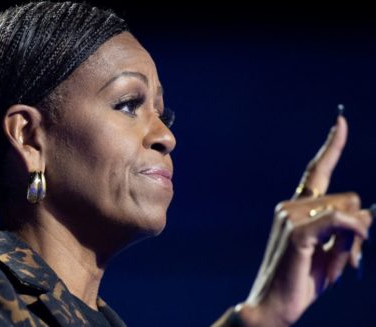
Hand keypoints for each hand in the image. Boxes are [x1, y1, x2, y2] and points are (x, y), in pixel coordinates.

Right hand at [238, 115, 372, 326]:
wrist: (273, 305)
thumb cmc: (302, 280)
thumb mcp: (333, 252)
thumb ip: (349, 229)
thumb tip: (371, 211)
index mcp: (296, 208)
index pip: (317, 171)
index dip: (332, 146)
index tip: (341, 120)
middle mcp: (290, 205)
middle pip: (349, 197)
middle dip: (359, 227)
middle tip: (347, 260)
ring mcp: (290, 216)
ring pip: (348, 209)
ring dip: (356, 239)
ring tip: (338, 266)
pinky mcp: (297, 231)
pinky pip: (341, 221)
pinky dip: (353, 236)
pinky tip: (349, 259)